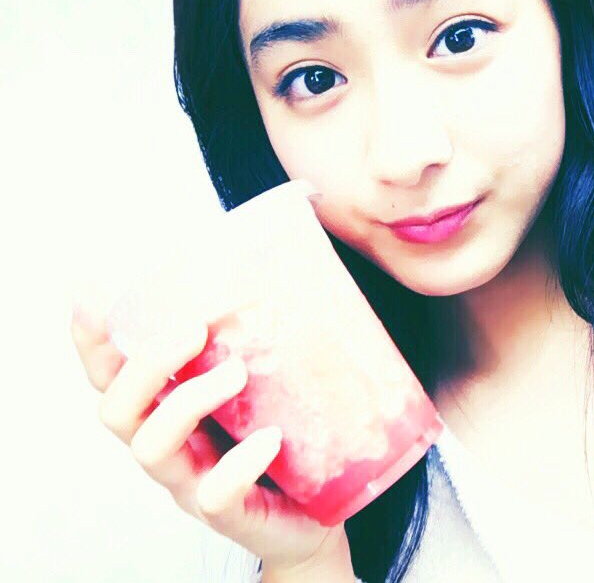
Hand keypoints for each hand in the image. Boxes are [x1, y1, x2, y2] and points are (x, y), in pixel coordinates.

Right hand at [69, 290, 355, 578]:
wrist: (319, 512)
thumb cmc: (288, 437)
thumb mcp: (268, 381)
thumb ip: (259, 338)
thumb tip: (279, 265)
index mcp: (168, 408)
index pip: (113, 374)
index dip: (94, 340)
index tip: (89, 294)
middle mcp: (169, 444)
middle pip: (117, 409)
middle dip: (145, 365)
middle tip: (194, 329)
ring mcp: (192, 481)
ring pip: (153, 447)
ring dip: (189, 401)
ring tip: (238, 373)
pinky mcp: (229, 513)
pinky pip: (215, 494)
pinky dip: (239, 464)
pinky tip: (272, 438)